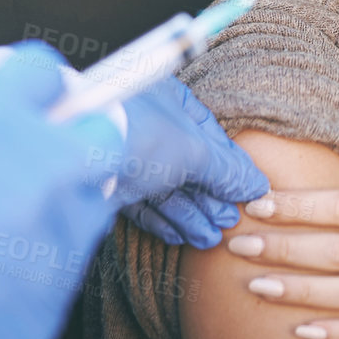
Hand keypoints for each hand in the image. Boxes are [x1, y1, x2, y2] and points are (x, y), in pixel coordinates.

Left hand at [116, 77, 268, 248]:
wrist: (81, 158)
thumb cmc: (141, 135)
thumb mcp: (196, 151)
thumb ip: (228, 171)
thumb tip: (256, 186)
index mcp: (168, 100)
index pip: (209, 134)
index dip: (230, 166)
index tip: (248, 192)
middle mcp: (147, 123)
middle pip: (188, 165)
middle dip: (210, 198)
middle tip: (229, 222)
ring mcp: (127, 153)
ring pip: (166, 187)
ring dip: (190, 215)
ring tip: (210, 238)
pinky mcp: (109, 182)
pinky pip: (142, 203)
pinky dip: (162, 220)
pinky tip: (180, 236)